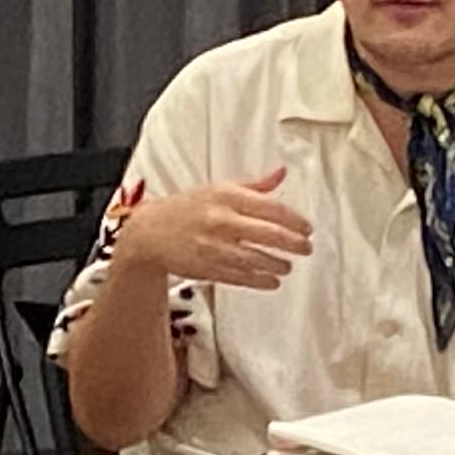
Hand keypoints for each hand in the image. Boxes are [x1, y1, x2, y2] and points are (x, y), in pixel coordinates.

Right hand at [115, 169, 312, 292]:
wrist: (148, 233)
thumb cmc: (186, 208)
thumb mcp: (218, 188)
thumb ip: (253, 184)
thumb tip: (281, 173)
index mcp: (226, 196)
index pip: (271, 207)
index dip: (294, 220)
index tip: (306, 228)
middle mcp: (221, 220)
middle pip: (269, 234)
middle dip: (294, 243)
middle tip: (305, 248)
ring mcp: (214, 246)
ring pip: (257, 258)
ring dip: (278, 264)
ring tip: (287, 266)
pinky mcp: (208, 268)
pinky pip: (241, 277)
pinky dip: (261, 280)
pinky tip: (272, 281)